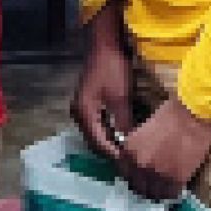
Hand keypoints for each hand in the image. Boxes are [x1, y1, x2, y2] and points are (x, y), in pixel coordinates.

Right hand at [71, 0, 135, 163]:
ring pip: (96, 134)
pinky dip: (109, 134)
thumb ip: (123, 122)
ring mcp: (82, 108)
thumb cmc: (112, 68)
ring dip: (110, 144)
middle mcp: (79, 113)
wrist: (104, 44)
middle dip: (112, 153)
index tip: (131, 166)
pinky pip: (98, 125)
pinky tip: (122, 137)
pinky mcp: (89, 103)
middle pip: (94, 141)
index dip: (114, 156)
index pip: (98, 143)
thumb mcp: (120, 96)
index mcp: (83, 113)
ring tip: (129, 154)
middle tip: (131, 164)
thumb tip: (129, 144)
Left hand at [115, 96, 210, 200]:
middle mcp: (139, 164)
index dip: (132, 175)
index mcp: (129, 150)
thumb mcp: (143, 131)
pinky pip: (171, 194)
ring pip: (153, 194)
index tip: (139, 175)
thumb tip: (137, 163)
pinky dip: (172, 192)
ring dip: (158, 192)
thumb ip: (137, 149)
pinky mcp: (176, 179)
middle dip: (144, 185)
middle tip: (152, 184)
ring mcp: (157, 173)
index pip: (124, 172)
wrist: (192, 114)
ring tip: (163, 187)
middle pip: (137, 186)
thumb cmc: (170, 115)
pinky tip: (175, 186)